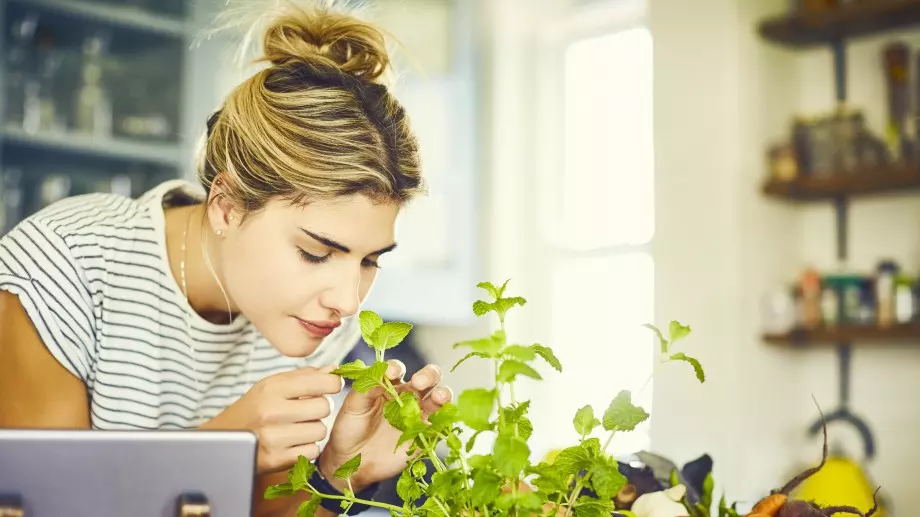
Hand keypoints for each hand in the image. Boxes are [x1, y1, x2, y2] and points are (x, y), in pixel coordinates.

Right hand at [200, 365, 342, 473]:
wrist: (221, 441)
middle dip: (319, 409)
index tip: (329, 387)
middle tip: (305, 411)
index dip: (332, 384)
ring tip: (296, 428)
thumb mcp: (271, 386)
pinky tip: (292, 443)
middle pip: (324, 408)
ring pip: (320, 431)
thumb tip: (334, 369)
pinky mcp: (275, 460)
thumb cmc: (252, 410)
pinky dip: (306, 448)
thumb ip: (304, 376)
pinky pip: (312, 451)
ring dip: (313, 430)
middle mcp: (272, 411)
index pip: (322, 382)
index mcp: (272, 388)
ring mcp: (273, 437)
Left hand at [318, 360, 451, 491]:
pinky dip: (446, 419)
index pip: (398, 369)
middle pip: (427, 378)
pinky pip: (441, 424)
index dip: (396, 368)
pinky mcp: (425, 434)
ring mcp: (418, 414)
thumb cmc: (350, 429)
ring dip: (443, 394)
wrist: (352, 461)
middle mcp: (407, 396)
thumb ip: (366, 388)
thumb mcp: (353, 406)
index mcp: (388, 385)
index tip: (391, 373)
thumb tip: (383, 374)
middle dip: (428, 375)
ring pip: (438, 398)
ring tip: (440, 397)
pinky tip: (443, 417)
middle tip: (420, 382)